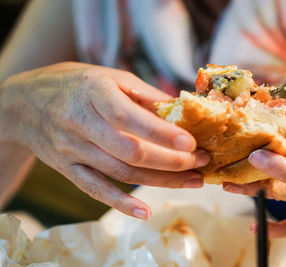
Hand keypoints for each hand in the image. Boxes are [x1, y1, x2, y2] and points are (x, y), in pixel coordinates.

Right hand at [0, 62, 208, 218]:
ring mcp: (71, 149)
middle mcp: (80, 123)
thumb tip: (182, 108)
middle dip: (171, 161)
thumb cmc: (75, 84)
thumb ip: (145, 94)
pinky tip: (145, 211)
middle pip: (131, 151)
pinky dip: (120, 203)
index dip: (162, 134)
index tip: (192, 143)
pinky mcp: (67, 168)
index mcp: (94, 93)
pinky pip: (95, 189)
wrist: (23, 103)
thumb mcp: (109, 76)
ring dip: (160, 181)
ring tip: (192, 181)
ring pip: (120, 173)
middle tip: (202, 163)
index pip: (130, 118)